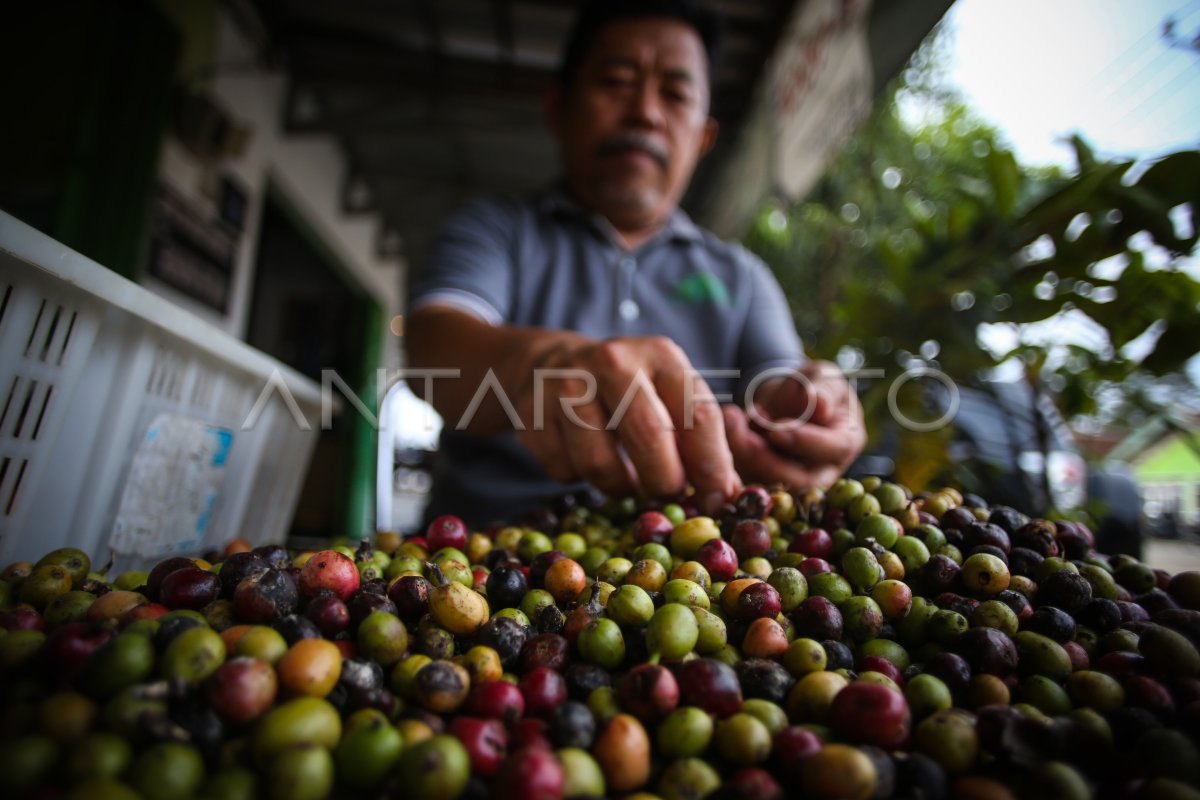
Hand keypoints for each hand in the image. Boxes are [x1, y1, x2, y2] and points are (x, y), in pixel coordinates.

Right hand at [514, 335, 741, 501]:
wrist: (549, 364)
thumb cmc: (627, 389)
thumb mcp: (668, 395)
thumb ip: (701, 439)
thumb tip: (729, 494)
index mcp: (660, 356)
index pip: (697, 416)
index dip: (712, 466)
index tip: (717, 499)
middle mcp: (613, 363)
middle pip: (649, 438)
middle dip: (664, 480)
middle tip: (666, 492)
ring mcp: (566, 387)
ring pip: (600, 465)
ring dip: (619, 486)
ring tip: (625, 476)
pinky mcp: (533, 415)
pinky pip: (565, 471)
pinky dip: (580, 478)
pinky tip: (585, 456)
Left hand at [723, 360, 864, 490]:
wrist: (788, 398)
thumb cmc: (813, 385)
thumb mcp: (822, 376)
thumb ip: (822, 388)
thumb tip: (819, 403)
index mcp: (846, 441)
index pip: (833, 450)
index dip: (804, 442)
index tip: (776, 429)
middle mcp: (825, 469)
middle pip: (799, 480)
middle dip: (764, 458)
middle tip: (739, 429)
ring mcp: (795, 480)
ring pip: (768, 483)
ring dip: (743, 455)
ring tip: (732, 420)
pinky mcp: (767, 482)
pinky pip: (748, 479)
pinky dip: (732, 456)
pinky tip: (727, 427)